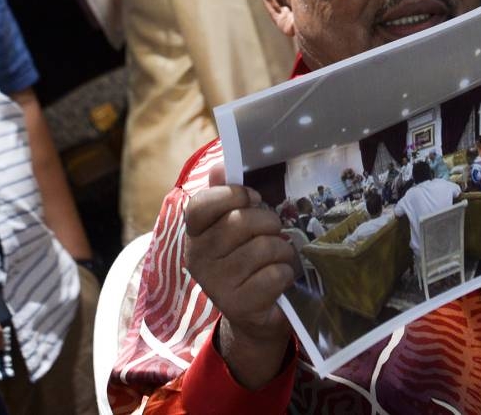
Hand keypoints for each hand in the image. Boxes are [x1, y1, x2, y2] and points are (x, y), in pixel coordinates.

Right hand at [185, 164, 296, 387]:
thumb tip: (219, 165)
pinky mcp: (238, 305)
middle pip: (240, 222)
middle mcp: (198, 259)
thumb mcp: (236, 225)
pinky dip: (286, 273)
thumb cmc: (247, 259)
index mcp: (194, 234)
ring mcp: (215, 284)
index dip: (232, 195)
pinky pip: (275, 274)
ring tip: (279, 257)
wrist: (254, 315)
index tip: (252, 198)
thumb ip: (226, 194)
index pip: (201, 204)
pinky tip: (280, 279)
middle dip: (268, 222)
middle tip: (273, 232)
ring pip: (263, 248)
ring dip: (282, 250)